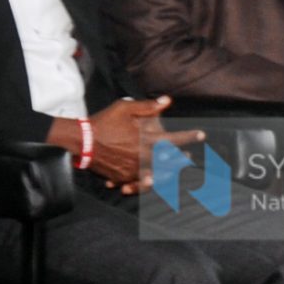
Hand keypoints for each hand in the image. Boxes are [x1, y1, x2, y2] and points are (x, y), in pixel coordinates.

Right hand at [87, 96, 202, 192]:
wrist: (81, 141)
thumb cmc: (103, 122)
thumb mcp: (124, 108)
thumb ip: (147, 106)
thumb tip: (166, 100)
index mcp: (145, 139)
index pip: (174, 139)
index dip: (189, 137)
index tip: (201, 135)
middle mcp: (142, 156)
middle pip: (170, 161)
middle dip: (182, 159)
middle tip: (190, 157)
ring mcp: (133, 169)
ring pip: (158, 174)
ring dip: (169, 172)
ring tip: (175, 170)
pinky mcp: (123, 177)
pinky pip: (140, 183)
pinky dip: (148, 182)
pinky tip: (153, 181)